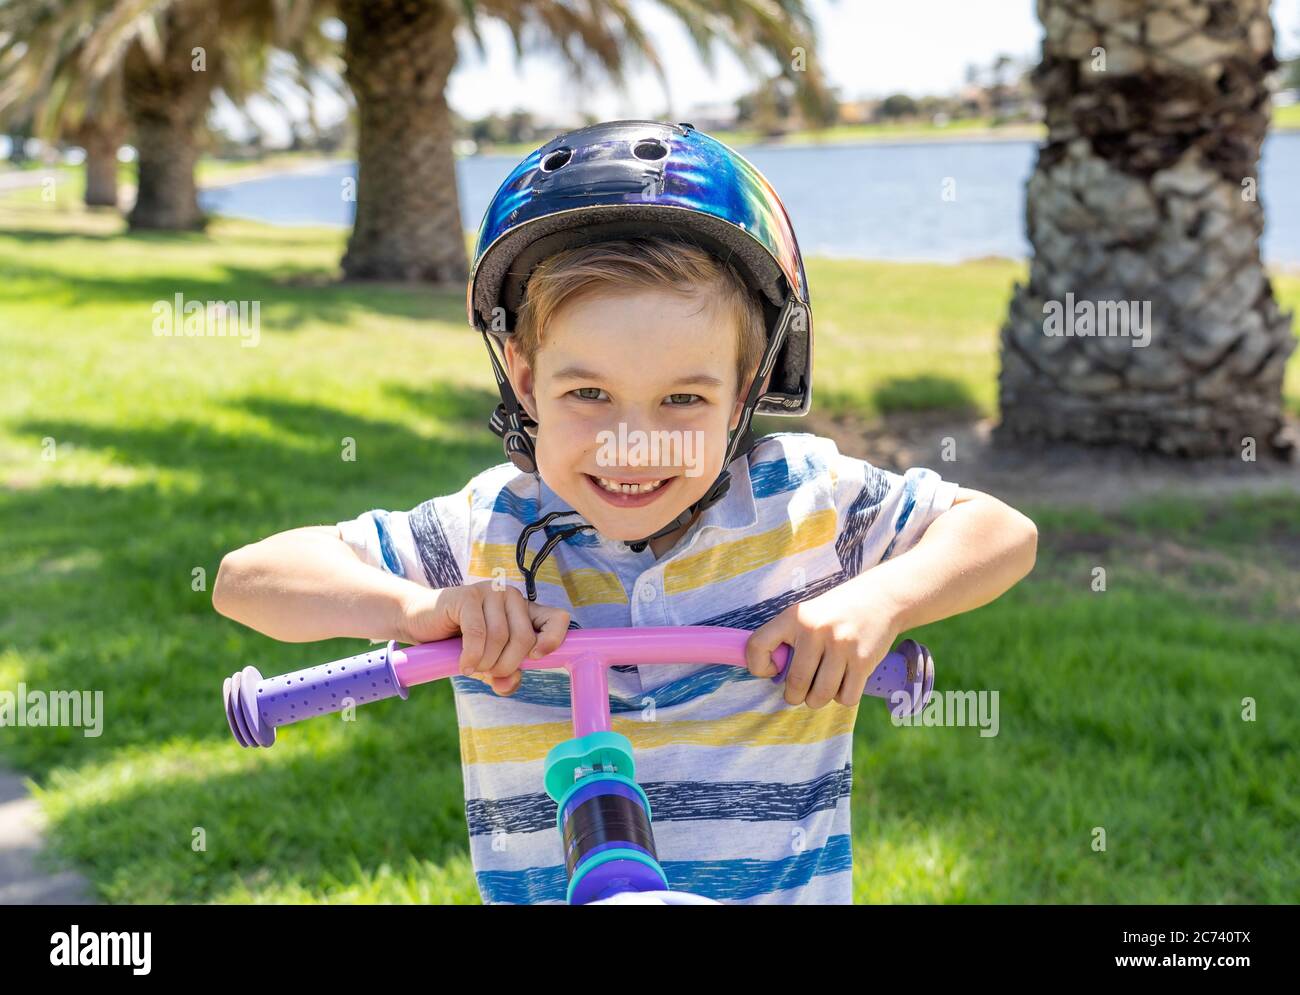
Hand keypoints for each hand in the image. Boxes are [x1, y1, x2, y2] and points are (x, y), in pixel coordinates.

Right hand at [397, 581, 569, 695]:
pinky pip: (478, 634)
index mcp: (524, 610)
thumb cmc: (459, 642)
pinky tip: (464, 665)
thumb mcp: (487, 662)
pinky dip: (472, 656)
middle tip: (489, 673)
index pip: (557, 618)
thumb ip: (503, 675)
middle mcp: (512, 596)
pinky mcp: (467, 596)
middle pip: (524, 638)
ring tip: (472, 668)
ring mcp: (490, 592)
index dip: (554, 639)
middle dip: (506, 664)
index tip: (536, 658)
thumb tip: (510, 684)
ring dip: (486, 663)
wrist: (421, 621)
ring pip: (500, 637)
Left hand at [744, 580, 900, 708]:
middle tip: (800, 692)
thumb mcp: (807, 615)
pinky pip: (846, 697)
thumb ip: (788, 639)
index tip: (773, 669)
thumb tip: (772, 673)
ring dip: (818, 700)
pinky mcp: (862, 660)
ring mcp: (840, 645)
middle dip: (795, 696)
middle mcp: (815, 630)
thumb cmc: (836, 612)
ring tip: (821, 690)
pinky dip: (843, 697)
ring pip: (820, 696)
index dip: (758, 666)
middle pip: (795, 684)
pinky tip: (843, 684)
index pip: (757, 646)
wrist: (881, 598)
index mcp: (794, 617)